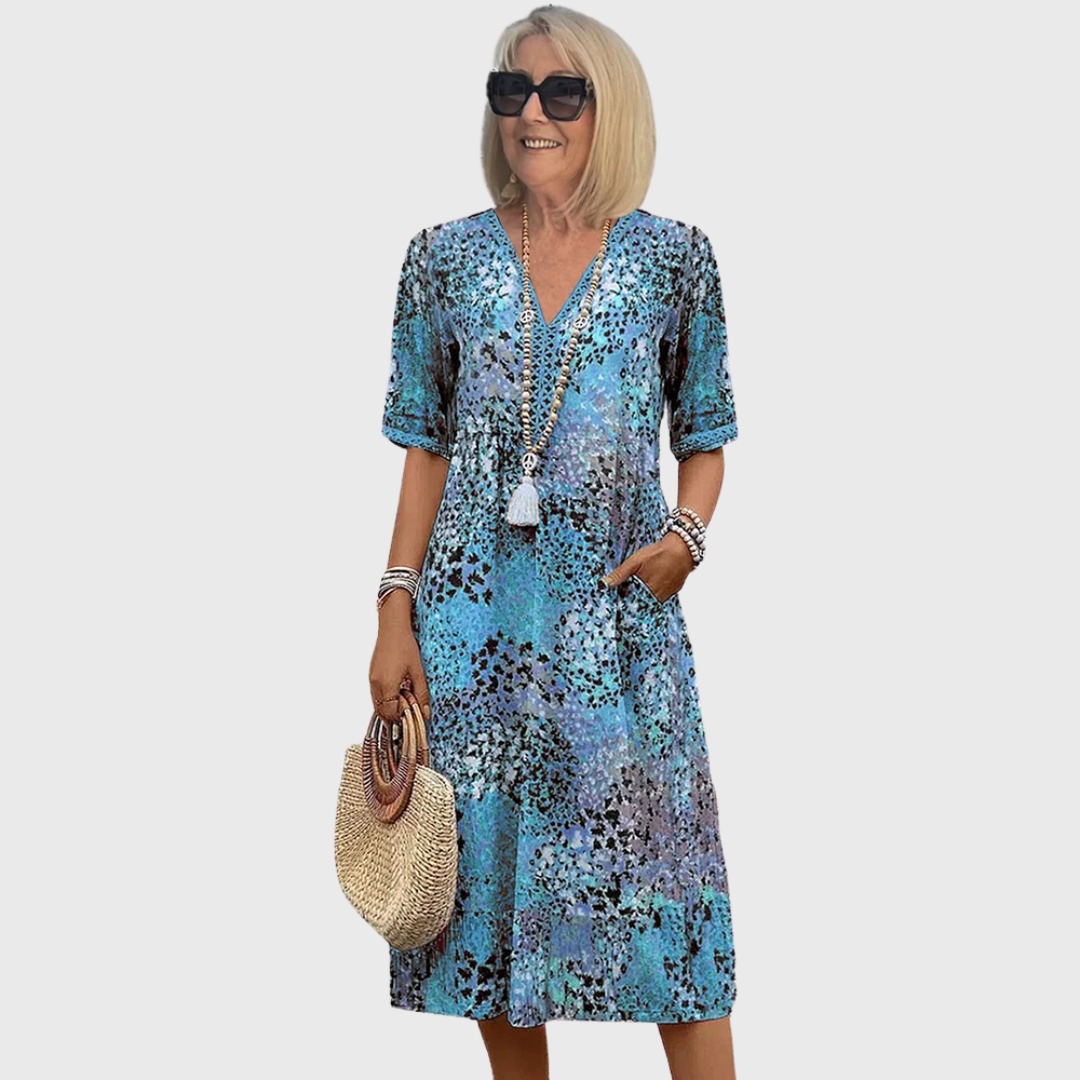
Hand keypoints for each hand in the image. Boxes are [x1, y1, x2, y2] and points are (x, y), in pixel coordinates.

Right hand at [370, 597, 431, 722]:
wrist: (392, 629)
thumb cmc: (405, 646)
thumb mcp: (418, 671)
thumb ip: (422, 693)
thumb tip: (425, 712)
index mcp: (387, 685)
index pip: (391, 713)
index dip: (402, 717)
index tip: (413, 714)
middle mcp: (376, 685)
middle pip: (382, 712)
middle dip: (395, 715)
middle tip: (409, 709)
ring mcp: (372, 680)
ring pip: (377, 704)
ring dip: (390, 707)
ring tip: (405, 699)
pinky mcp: (371, 675)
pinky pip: (376, 695)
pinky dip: (385, 699)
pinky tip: (397, 691)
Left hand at [599, 532, 693, 602]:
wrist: (683, 548)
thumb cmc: (659, 553)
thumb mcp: (636, 561)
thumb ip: (620, 573)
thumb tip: (605, 583)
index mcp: (647, 590)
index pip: (632, 604)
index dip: (625, 602)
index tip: (618, 602)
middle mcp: (658, 596)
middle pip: (642, 604)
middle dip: (635, 600)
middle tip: (629, 594)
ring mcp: (668, 594)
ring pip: (653, 601)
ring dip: (646, 597)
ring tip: (641, 587)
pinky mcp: (675, 590)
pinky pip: (662, 597)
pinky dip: (656, 593)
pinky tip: (652, 584)